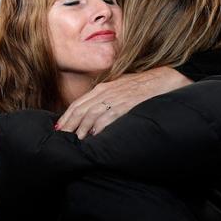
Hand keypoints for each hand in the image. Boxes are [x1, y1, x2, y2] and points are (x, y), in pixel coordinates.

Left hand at [56, 66, 192, 138]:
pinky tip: (94, 137)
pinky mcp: (126, 105)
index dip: (66, 116)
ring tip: (75, 140)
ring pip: (91, 114)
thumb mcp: (118, 87)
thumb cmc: (141, 85)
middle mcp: (105, 92)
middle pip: (80, 110)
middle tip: (61, 138)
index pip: (78, 103)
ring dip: (81, 128)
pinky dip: (99, 127)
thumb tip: (92, 113)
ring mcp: (115, 98)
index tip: (58, 128)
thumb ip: (105, 98)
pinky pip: (108, 117)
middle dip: (69, 125)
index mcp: (102, 88)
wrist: (163, 79)